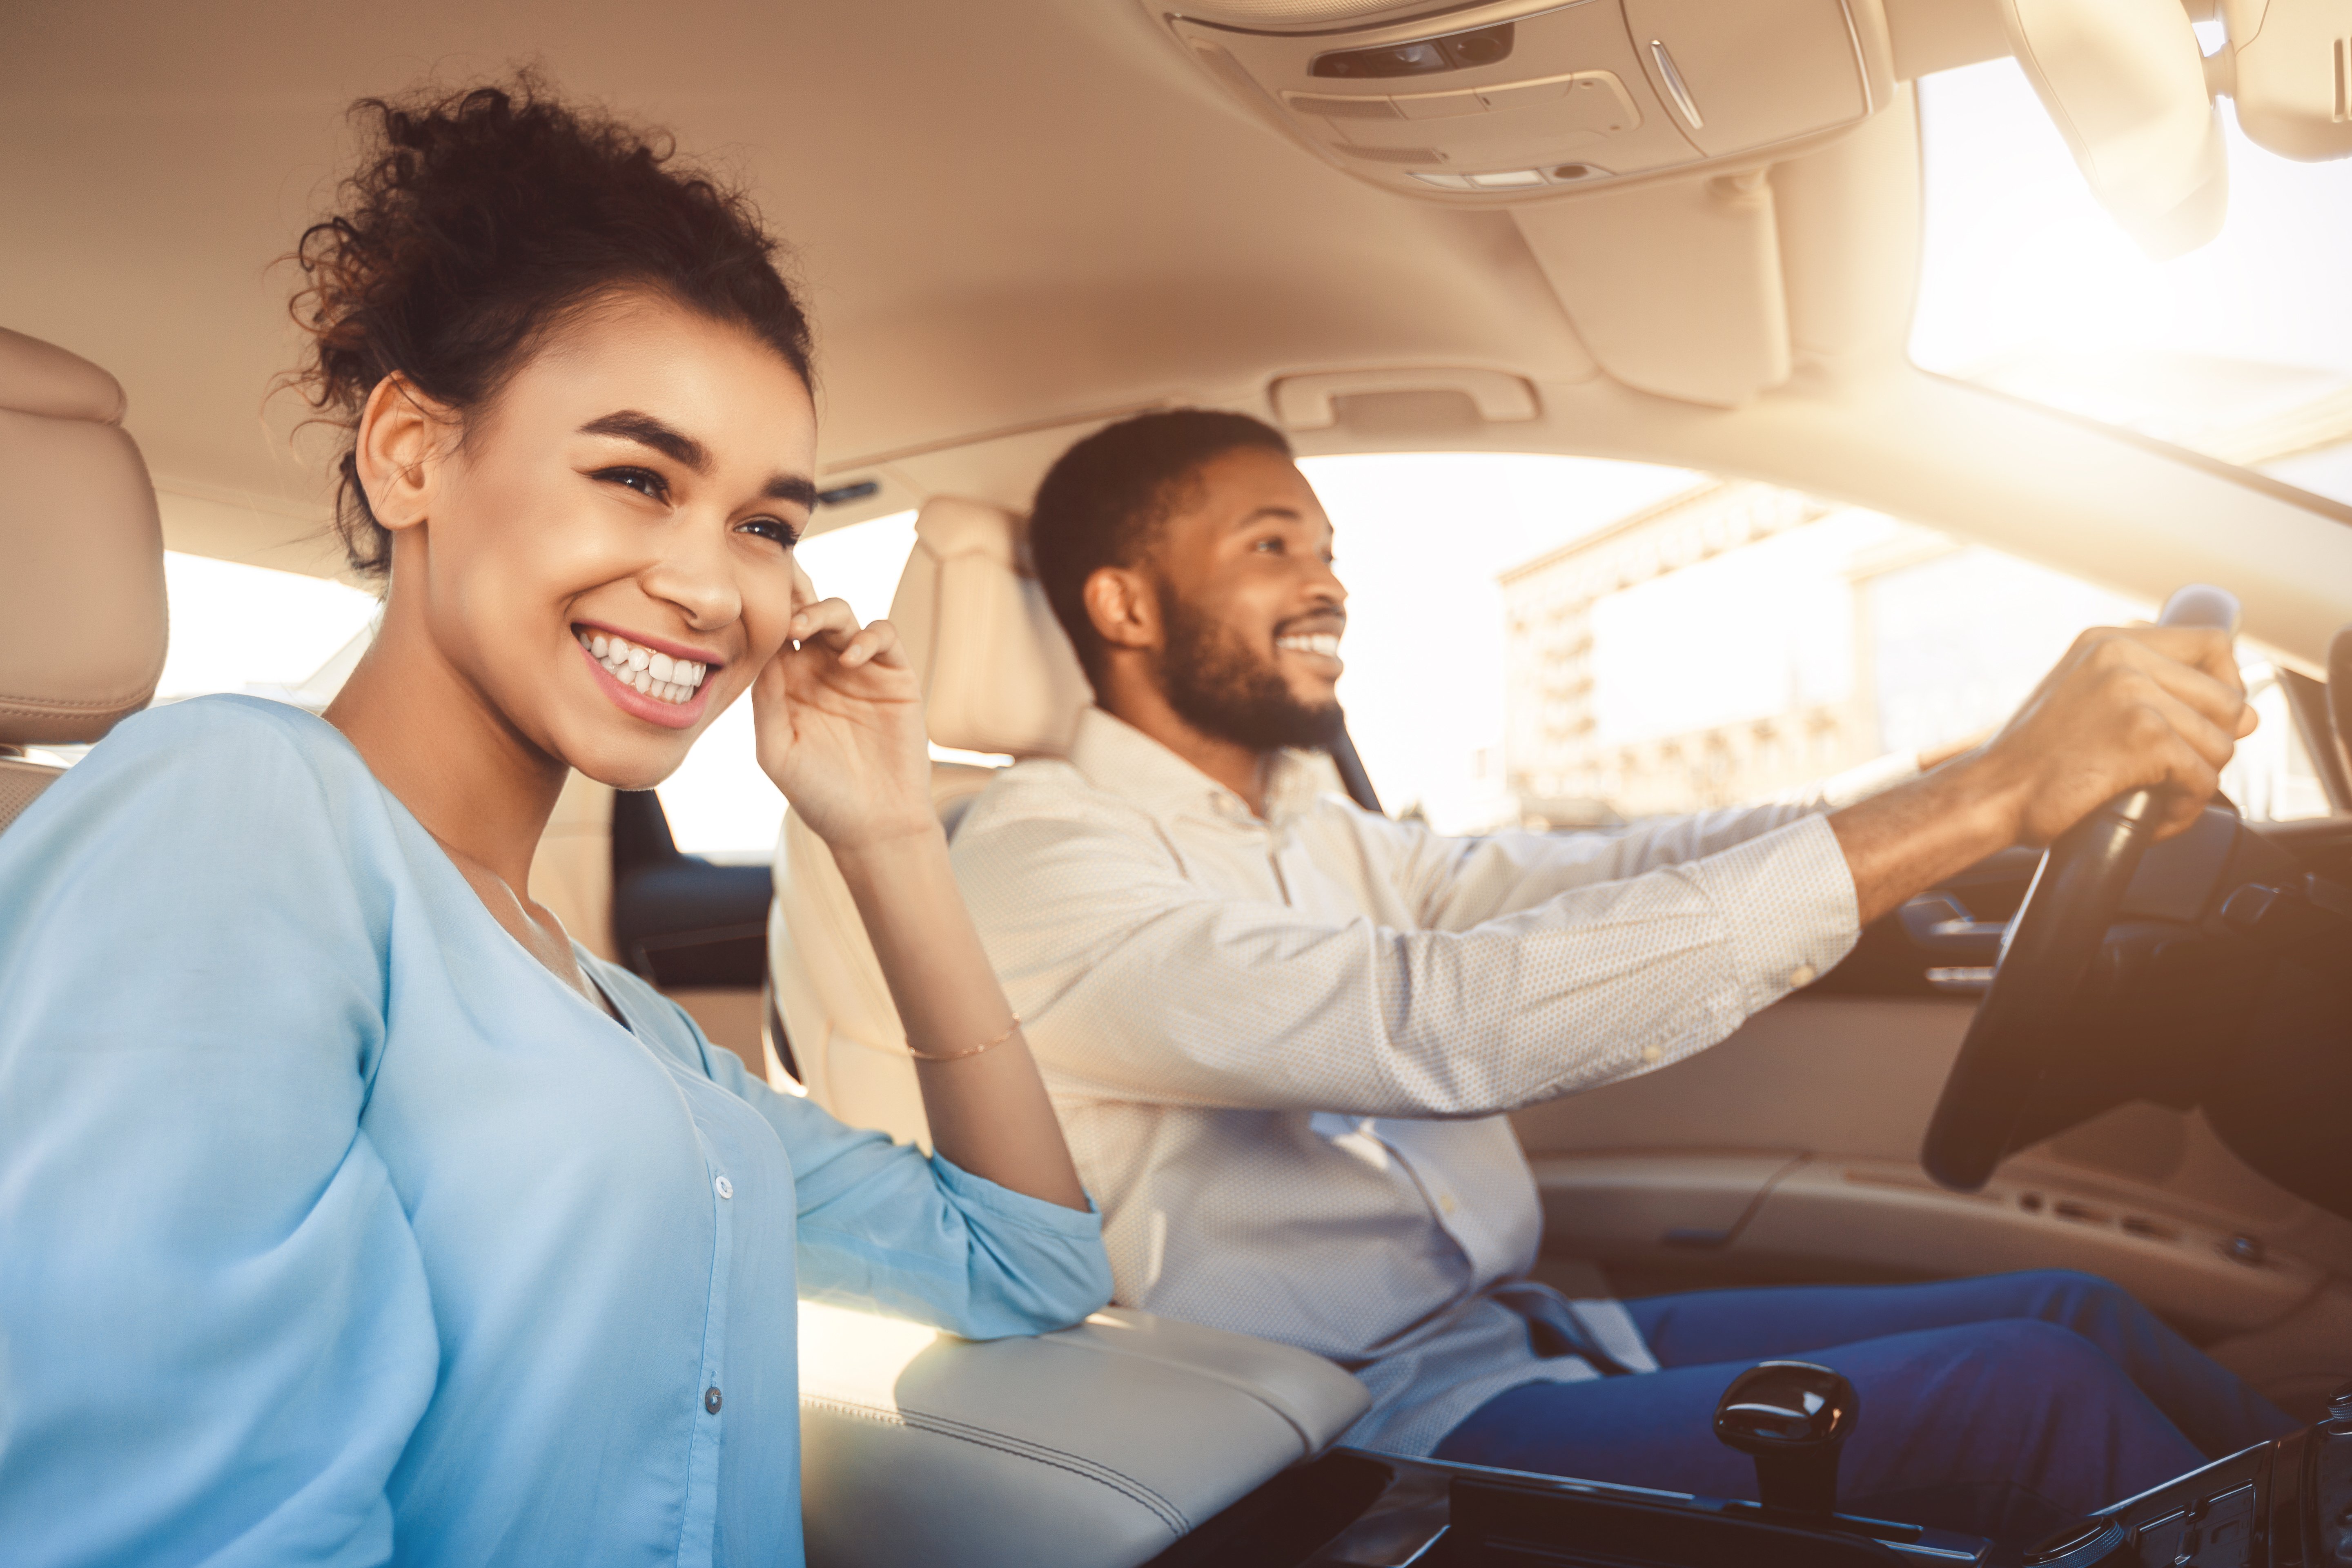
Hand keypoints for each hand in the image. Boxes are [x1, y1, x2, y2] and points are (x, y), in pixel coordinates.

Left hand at [751, 591, 936, 851]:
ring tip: (807, 626)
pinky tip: (850, 658)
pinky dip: (869, 637)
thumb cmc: (821, 796)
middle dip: (794, 601)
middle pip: (808, 616)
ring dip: (825, 612)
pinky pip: (885, 638)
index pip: (775, 636)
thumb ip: (767, 701)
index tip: (751, 603)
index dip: (765, 615)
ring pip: (843, 618)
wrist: (875, 825)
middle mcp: (822, 672)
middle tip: (784, 610)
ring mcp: (860, 672)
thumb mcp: (777, 751)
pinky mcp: (896, 678)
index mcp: (789, 685)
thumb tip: (763, 651)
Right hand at [1972, 625, 2256, 845]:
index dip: (2226, 684)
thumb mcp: (2084, 700)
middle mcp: (2121, 655)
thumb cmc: (2030, 761)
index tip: (2209, 718)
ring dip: (2196, 782)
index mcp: (2107, 641)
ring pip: (2220, 743)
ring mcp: (2133, 693)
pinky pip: (2202, 778)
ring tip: (2157, 798)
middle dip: (2212, 745)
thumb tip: (2249, 717)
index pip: (2210, 644)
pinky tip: (2153, 816)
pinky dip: (2184, 809)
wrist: (1988, 795)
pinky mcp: (2143, 737)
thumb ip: (2155, 694)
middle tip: (2175, 772)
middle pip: (2227, 699)